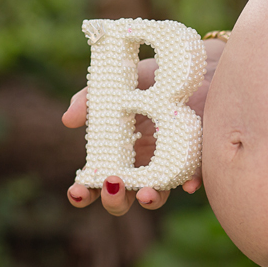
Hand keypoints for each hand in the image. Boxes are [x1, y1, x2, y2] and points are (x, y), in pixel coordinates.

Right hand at [62, 38, 223, 215]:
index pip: (95, 181)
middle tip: (112, 184)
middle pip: (124, 197)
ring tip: (145, 193)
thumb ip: (93, 99)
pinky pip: (192, 178)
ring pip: (156, 196)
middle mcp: (141, 165)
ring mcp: (169, 165)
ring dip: (149, 199)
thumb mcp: (123, 83)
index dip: (84, 192)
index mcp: (118, 151)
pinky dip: (189, 183)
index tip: (78, 191)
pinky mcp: (197, 160)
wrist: (199, 67)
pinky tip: (187, 184)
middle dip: (115, 199)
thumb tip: (68, 120)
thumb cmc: (155, 77)